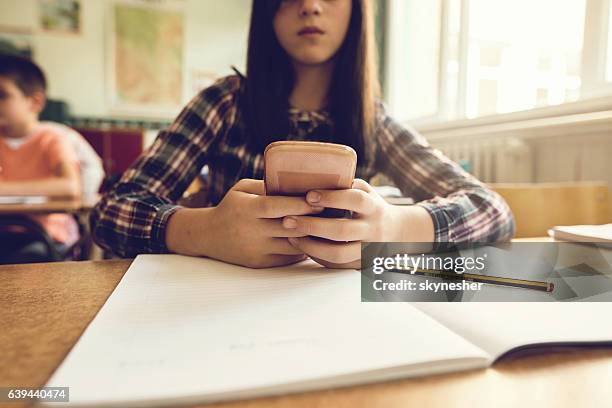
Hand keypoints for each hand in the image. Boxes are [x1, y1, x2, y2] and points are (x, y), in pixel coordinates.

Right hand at [166, 178, 321, 267]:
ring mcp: (255, 249)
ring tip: (328, 228)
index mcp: (247, 209)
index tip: (320, 199)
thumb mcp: (243, 189)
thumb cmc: (231, 207)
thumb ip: (267, 186)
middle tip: (333, 212)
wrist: (208, 236)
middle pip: (289, 227)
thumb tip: (299, 182)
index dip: (300, 204)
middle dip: (312, 220)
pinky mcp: (259, 263)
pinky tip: (314, 241)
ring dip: (312, 237)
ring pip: (292, 245)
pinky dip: (303, 249)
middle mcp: (251, 231)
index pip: (277, 206)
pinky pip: (287, 258)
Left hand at [282, 179, 433, 268]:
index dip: (331, 198)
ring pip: (338, 253)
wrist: (398, 233)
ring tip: (291, 236)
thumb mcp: (366, 191)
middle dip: (312, 225)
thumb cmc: (372, 207)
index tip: (309, 196)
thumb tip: (310, 176)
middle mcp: (373, 229)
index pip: (355, 200)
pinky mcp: (361, 264)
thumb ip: (345, 185)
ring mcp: (368, 250)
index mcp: (374, 207)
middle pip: (342, 230)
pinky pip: (336, 264)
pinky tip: (302, 246)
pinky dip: (316, 256)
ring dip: (310, 246)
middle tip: (287, 221)